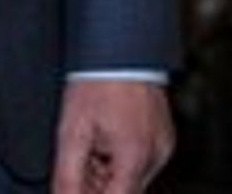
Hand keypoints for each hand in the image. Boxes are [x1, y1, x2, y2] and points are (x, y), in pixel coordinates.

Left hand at [53, 79, 173, 193]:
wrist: (122, 52)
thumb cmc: (98, 86)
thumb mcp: (72, 135)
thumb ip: (68, 178)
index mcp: (136, 156)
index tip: (74, 189)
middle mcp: (156, 154)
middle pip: (123, 191)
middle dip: (96, 186)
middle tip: (77, 165)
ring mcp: (163, 146)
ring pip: (131, 179)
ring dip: (106, 175)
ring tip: (90, 147)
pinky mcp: (163, 138)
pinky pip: (140, 163)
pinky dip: (119, 161)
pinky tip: (103, 142)